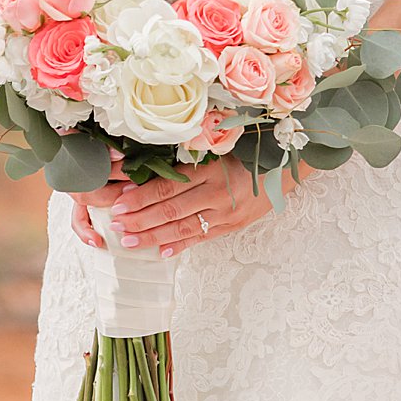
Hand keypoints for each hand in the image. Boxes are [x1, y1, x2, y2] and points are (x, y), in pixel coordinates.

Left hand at [78, 155, 283, 256]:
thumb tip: (149, 167)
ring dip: (153, 237)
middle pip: (171, 210)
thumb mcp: (218, 147)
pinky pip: (202, 238)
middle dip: (140, 220)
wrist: (284, 166)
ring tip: (130, 242)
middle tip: (117, 225)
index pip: (168, 187)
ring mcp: (226, 213)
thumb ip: (189, 158)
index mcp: (210, 169)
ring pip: (183, 228)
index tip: (119, 203)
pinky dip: (182, 246)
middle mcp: (217, 193)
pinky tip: (163, 252)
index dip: (141, 196)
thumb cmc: (246, 150)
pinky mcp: (233, 226)